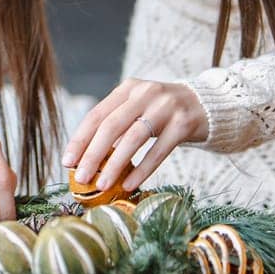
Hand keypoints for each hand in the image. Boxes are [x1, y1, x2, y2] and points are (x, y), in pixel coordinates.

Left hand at [61, 80, 208, 193]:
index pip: (97, 114)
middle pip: (111, 126)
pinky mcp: (183, 123)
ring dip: (115, 164)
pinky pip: (159, 150)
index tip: (67, 162)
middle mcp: (145, 93)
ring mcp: (166, 107)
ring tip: (102, 185)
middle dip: (92, 154)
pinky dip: (142, 169)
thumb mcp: (139, 108)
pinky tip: (129, 184)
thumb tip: (87, 159)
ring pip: (133, 138)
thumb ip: (117, 125)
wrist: (207, 104)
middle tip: (81, 178)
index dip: (80, 139)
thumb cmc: (164, 113)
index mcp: (128, 88)